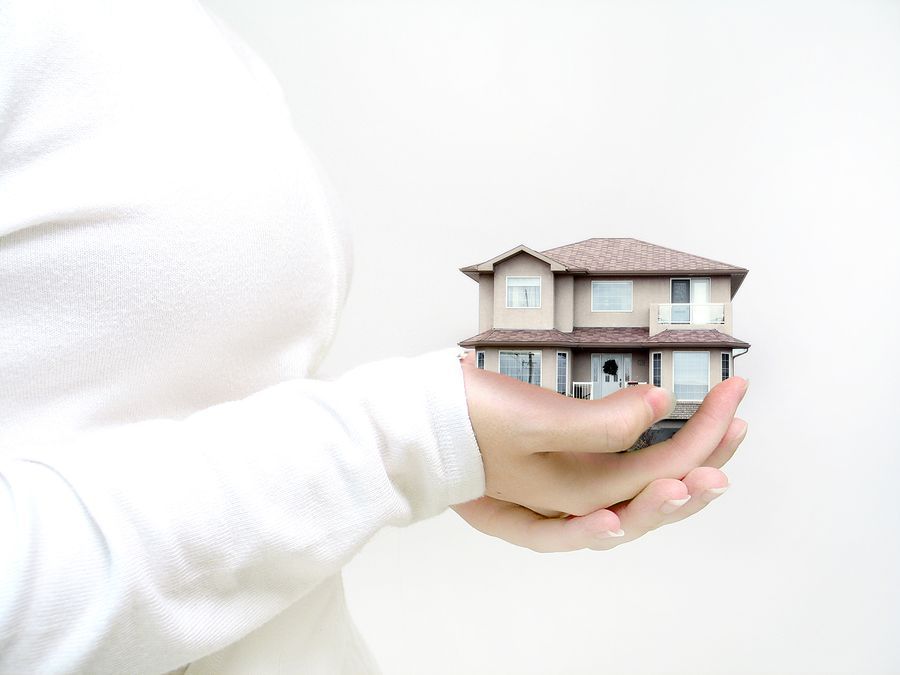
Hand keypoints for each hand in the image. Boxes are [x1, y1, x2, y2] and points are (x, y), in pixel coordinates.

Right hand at [453, 351, 747, 549]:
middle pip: (662, 489)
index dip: (707, 433)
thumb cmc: (469, 425)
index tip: (734, 392)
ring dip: (687, 469)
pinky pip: (618, 486)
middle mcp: (580, 503)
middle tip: (740, 417)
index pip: (664, 469)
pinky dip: (648, 478)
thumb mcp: (532, 423)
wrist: (418, 431)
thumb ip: (600, 423)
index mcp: (580, 494)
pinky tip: (668, 472)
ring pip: (644, 493)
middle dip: (709, 454)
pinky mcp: (557, 477)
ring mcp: (569, 493)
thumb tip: (659, 406)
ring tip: (722, 441)